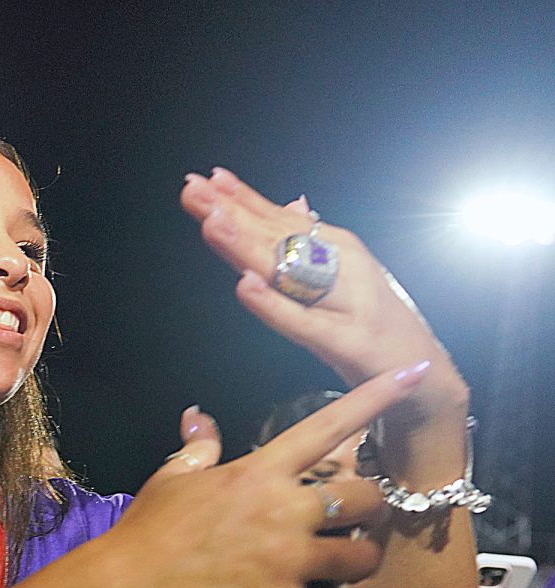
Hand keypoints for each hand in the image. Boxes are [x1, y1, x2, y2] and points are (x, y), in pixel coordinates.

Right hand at [101, 363, 433, 587]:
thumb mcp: (171, 479)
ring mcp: (283, 559)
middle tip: (356, 523)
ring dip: (361, 564)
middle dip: (371, 509)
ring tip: (345, 570)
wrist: (119, 587)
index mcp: (258, 471)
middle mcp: (282, 509)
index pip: (328, 424)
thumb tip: (199, 416)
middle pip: (367, 498)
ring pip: (363, 557)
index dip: (377, 396)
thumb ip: (199, 447)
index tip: (415, 373)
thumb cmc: (144, 530)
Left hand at [179, 169, 465, 417]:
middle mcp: (341, 266)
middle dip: (233, 212)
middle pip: (277, 237)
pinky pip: (301, 323)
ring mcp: (346, 302)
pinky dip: (272, 305)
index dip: (240, 200)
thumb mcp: (339, 283)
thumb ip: (309, 245)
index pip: (280, 220)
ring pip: (286, 270)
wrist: (425, 377)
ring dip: (246, 245)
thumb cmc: (374, 329)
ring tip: (211, 221)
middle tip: (193, 187)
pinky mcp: (347, 342)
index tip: (202, 179)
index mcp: (336, 251)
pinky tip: (244, 285)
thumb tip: (292, 203)